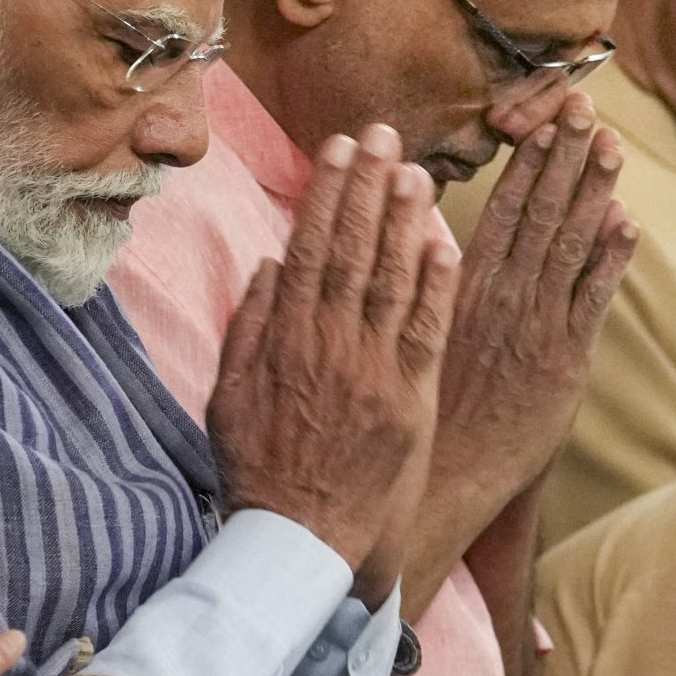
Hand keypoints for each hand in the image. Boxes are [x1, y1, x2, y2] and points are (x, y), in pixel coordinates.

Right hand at [206, 125, 457, 598]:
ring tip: (419, 171)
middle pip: (353, 250)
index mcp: (284, 338)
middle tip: (386, 135)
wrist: (297, 540)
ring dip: (406, 221)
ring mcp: (371, 371)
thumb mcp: (228, 394)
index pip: (309, 247)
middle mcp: (329, 344)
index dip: (327, 193)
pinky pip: (427, 331)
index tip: (339, 149)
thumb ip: (248, 327)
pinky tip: (447, 243)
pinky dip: (437, 286)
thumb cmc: (257, 471)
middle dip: (370, 187)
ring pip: (392, 280)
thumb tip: (269, 266)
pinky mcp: (409, 401)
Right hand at [434, 97, 635, 508]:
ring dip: (593, 191)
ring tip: (612, 144)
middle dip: (566, 156)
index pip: (503, 208)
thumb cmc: (428, 402)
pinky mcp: (563, 359)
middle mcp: (503, 294)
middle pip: (540, 212)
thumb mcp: (419, 330)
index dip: (529, 161)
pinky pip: (592, 300)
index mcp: (466, 284)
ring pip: (569, 244)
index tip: (546, 119)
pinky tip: (627, 221)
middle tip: (586, 107)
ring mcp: (536, 324)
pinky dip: (610, 260)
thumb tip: (426, 232)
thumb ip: (432, 282)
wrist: (444, 468)